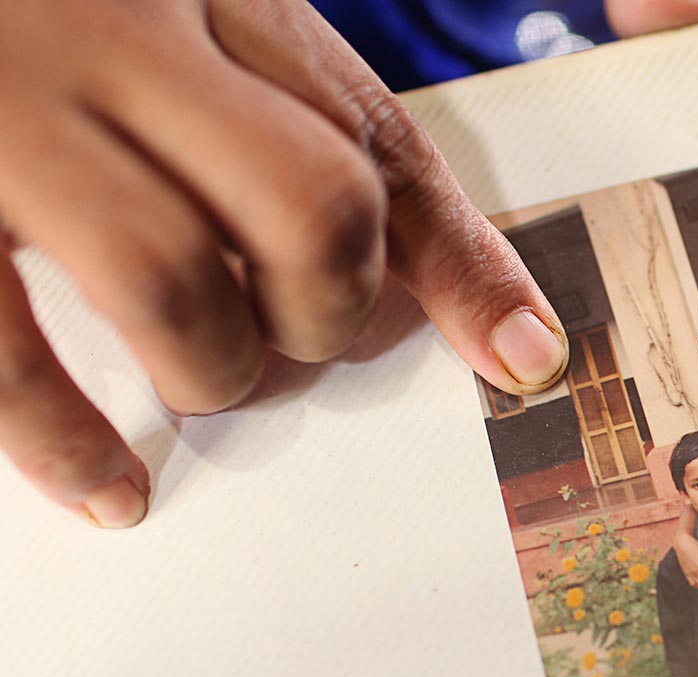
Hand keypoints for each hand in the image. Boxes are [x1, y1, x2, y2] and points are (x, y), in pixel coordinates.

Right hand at [0, 0, 566, 527]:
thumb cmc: (52, 6)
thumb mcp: (191, 18)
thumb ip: (306, 127)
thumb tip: (473, 310)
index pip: (378, 140)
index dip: (461, 266)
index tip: (524, 357)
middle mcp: (113, 33)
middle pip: (309, 208)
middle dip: (331, 313)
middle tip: (304, 340)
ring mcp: (4, 112)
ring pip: (173, 280)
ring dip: (215, 369)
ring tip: (207, 378)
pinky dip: (63, 438)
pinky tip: (107, 486)